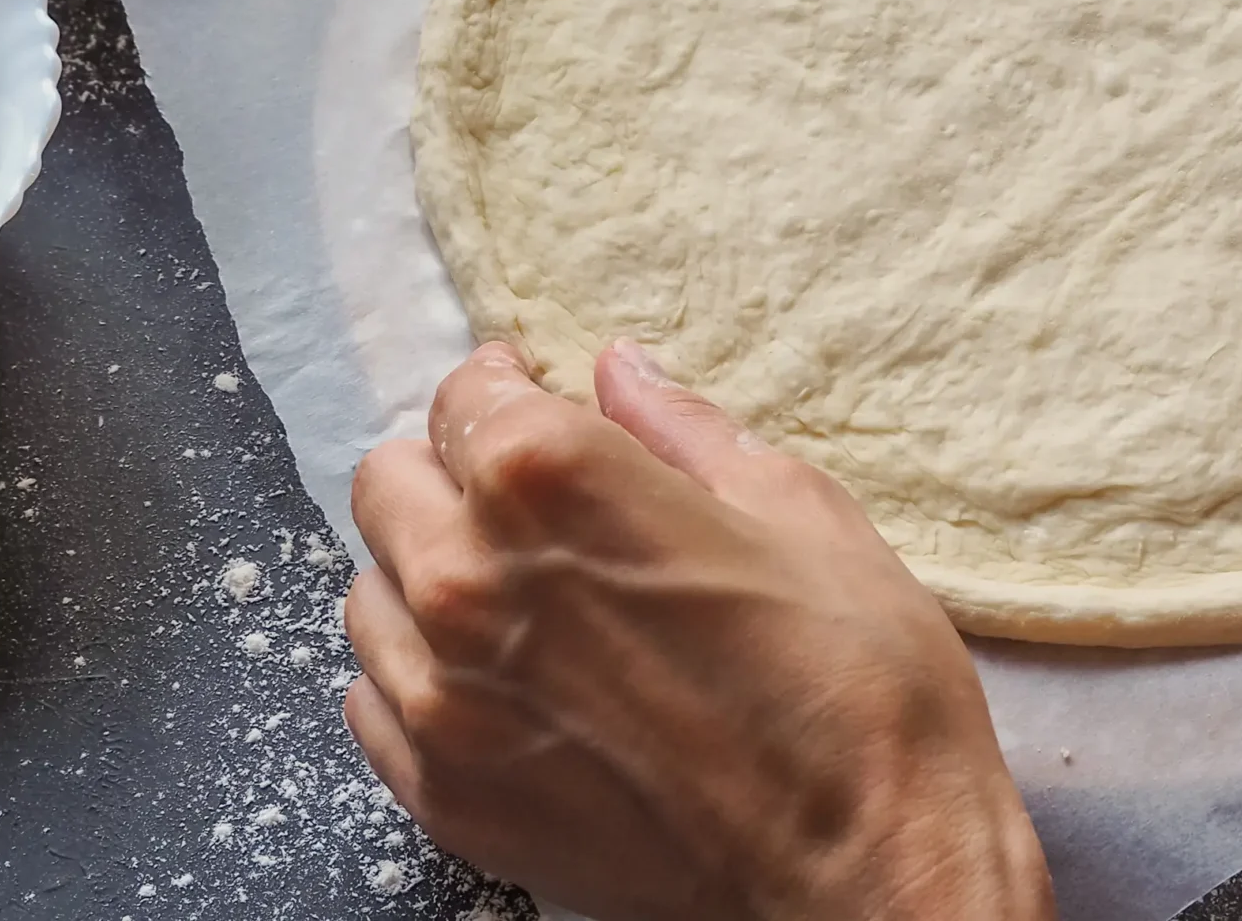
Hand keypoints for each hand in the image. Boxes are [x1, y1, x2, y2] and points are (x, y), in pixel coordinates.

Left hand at [342, 340, 1054, 920]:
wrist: (868, 869)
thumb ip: (681, 430)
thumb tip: (620, 371)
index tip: (536, 395)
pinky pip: (376, 705)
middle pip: (390, 482)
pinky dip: (420, 678)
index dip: (509, 386)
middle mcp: (468, 578)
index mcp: (549, 479)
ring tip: (520, 597)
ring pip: (372, 595)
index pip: (466, 395)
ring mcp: (445, 698)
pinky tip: (503, 681)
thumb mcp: (796, 509)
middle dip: (452, 471)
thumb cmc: (856, 683)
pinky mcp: (448, 796)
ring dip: (428, 576)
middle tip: (528, 498)